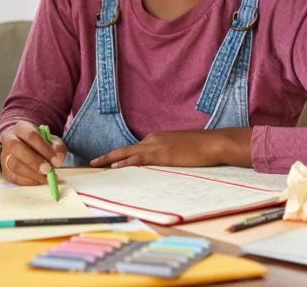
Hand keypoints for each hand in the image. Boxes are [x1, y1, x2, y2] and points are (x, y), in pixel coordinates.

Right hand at [0, 121, 67, 185]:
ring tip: (46, 177)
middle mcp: (9, 139)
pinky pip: (14, 177)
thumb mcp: (52, 141)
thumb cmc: (40, 144)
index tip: (56, 161)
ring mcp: (4, 155)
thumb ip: (57, 148)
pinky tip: (39, 181)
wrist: (27, 148)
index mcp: (21, 128)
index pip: (31, 135)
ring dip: (32, 173)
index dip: (44, 148)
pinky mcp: (5, 170)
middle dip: (34, 160)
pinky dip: (28, 181)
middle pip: (16, 147)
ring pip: (13, 164)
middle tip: (48, 170)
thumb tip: (58, 159)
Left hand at [89, 128, 252, 168]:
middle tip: (93, 162)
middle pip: (124, 149)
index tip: (109, 162)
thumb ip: (169, 154)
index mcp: (157, 138)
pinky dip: (124, 163)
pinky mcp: (160, 154)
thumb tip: (164, 163)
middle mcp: (152, 140)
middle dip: (108, 156)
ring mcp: (155, 146)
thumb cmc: (201, 148)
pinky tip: (114, 167)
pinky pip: (137, 159)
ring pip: (126, 153)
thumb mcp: (180, 149)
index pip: (134, 148)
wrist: (213, 143)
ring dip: (110, 159)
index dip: (120, 156)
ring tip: (96, 165)